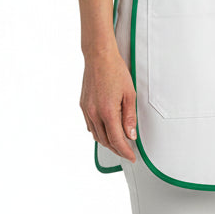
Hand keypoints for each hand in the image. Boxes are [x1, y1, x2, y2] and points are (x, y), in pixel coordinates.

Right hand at [79, 47, 137, 161]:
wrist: (99, 56)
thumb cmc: (115, 71)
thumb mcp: (129, 94)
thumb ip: (130, 117)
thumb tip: (131, 135)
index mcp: (108, 112)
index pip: (117, 140)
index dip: (125, 152)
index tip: (131, 157)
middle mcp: (94, 113)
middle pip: (105, 141)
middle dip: (117, 149)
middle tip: (127, 152)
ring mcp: (87, 110)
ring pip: (96, 135)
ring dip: (107, 142)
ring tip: (118, 143)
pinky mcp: (83, 105)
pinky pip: (90, 125)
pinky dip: (98, 132)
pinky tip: (105, 130)